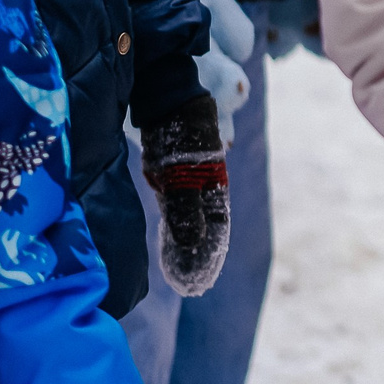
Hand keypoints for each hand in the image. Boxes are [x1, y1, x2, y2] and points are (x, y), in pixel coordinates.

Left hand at [142, 96, 231, 296]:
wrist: (167, 97)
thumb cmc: (179, 133)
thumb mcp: (182, 174)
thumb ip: (187, 209)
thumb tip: (193, 245)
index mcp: (215, 189)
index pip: (216, 232)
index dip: (208, 258)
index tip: (197, 283)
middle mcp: (204, 189)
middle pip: (204, 230)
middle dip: (197, 258)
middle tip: (188, 286)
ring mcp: (187, 184)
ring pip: (189, 222)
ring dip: (185, 247)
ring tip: (179, 273)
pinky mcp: (170, 178)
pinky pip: (175, 212)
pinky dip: (174, 230)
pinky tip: (169, 244)